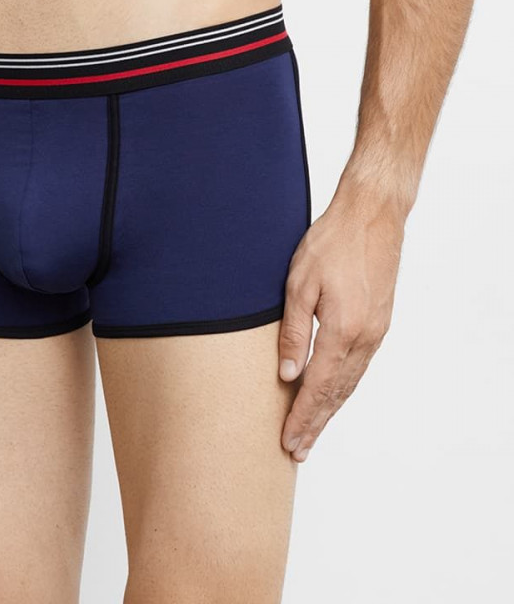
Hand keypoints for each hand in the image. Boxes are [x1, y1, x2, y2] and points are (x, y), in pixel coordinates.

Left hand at [278, 187, 404, 461]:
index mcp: (342, 329)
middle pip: (337, 393)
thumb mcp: (299, 283)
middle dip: (316, 423)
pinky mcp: (380, 321)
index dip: (302, 416)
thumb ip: (292, 331)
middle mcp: (364, 337)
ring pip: (351, 382)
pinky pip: (360, 365)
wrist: (372, 215)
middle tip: (297, 450)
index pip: (317, 386)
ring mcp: (376, 330)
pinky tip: (333, 395)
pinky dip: (344, 387)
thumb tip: (287, 374)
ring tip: (312, 432)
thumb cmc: (330, 242)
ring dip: (330, 409)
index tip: (288, 441)